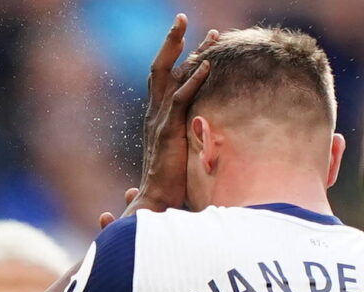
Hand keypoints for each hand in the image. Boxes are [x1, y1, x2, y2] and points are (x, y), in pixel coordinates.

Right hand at [98, 17, 217, 229]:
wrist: (155, 202)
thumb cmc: (168, 185)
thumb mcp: (177, 158)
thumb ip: (185, 144)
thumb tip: (201, 138)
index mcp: (156, 118)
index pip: (163, 80)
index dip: (175, 57)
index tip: (194, 41)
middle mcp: (154, 114)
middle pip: (160, 68)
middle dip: (172, 41)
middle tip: (182, 18)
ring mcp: (159, 120)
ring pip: (169, 76)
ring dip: (189, 52)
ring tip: (209, 34)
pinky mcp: (168, 130)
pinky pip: (181, 98)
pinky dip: (194, 80)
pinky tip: (208, 65)